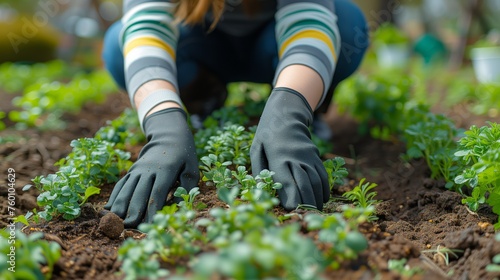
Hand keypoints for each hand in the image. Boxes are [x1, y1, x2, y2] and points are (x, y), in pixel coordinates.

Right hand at [105, 108, 198, 227]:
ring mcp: (138, 169)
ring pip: (126, 189)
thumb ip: (187, 187)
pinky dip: (114, 197)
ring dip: (120, 206)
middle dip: (134, 212)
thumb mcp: (192, 169)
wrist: (169, 136)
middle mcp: (148, 170)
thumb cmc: (184, 156)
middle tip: (130, 228)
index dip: (152, 210)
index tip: (150, 225)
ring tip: (116, 222)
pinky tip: (109, 210)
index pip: (157, 193)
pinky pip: (121, 184)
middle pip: (139, 193)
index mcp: (166, 170)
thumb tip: (179, 207)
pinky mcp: (132, 170)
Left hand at [250, 87, 329, 209]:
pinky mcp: (315, 156)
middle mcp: (296, 157)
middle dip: (307, 202)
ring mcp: (308, 156)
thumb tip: (262, 190)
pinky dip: (324, 189)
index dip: (291, 198)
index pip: (287, 181)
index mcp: (278, 157)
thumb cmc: (266, 135)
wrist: (286, 114)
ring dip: (317, 198)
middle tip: (306, 215)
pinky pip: (322, 175)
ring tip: (314, 211)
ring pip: (317, 180)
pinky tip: (321, 199)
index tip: (291, 209)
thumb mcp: (256, 149)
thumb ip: (259, 169)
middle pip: (305, 183)